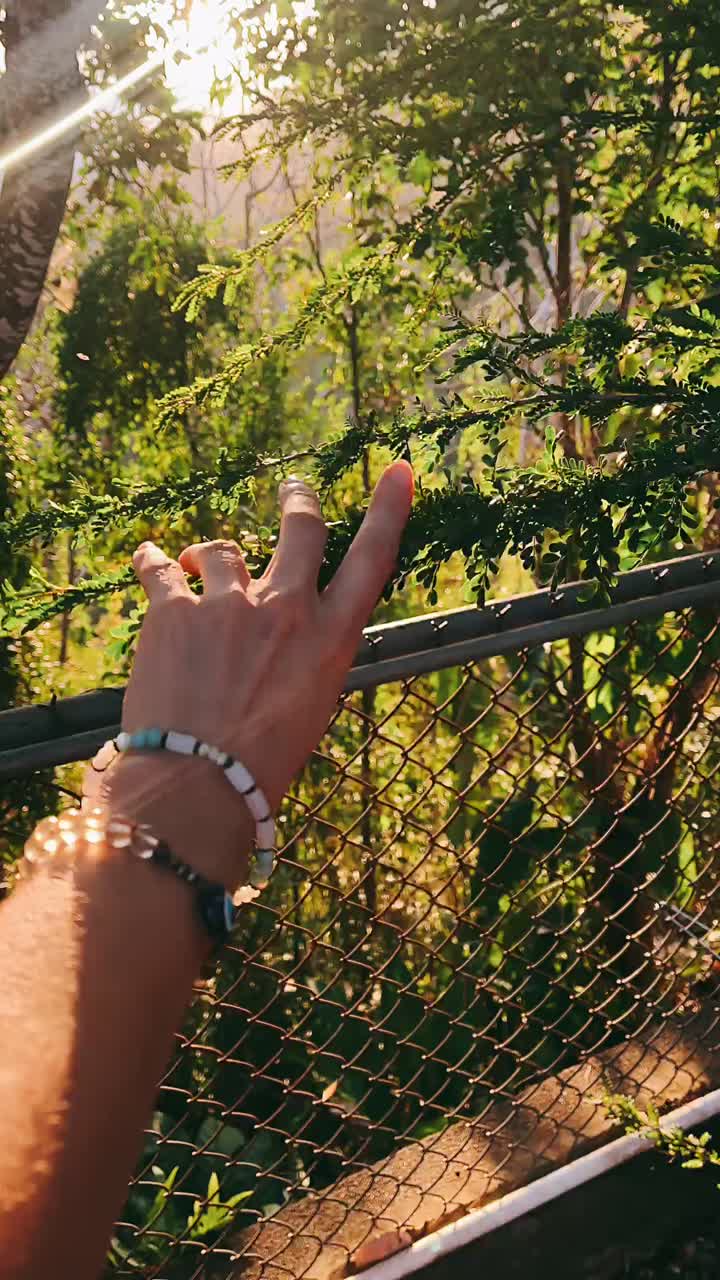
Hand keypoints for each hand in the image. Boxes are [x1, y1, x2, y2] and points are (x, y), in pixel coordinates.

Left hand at [102, 462, 413, 886]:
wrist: (198, 782)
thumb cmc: (260, 763)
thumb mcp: (308, 708)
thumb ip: (303, 657)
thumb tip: (284, 636)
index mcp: (330, 639)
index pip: (372, 559)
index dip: (389, 510)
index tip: (397, 470)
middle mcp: (287, 610)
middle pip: (302, 528)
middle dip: (298, 501)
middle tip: (293, 491)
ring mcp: (229, 605)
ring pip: (223, 548)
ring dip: (210, 554)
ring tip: (194, 563)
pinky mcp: (174, 611)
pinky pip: (161, 568)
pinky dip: (154, 562)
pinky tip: (149, 559)